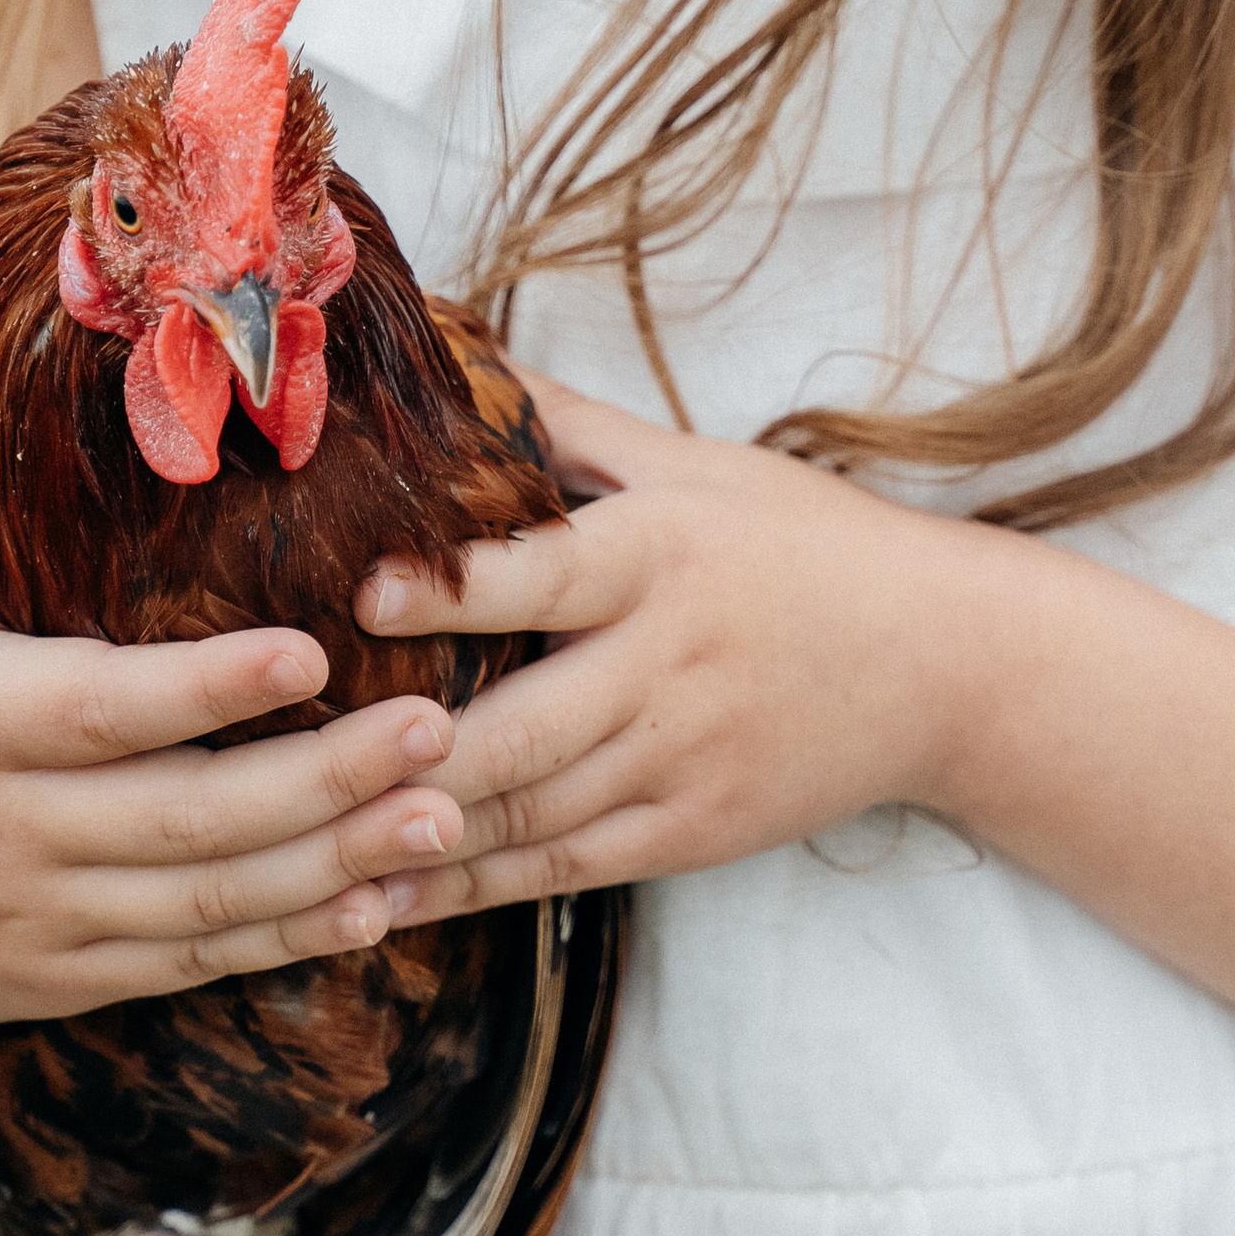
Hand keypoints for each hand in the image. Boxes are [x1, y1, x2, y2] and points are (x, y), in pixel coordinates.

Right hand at [0, 328, 464, 1072]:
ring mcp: (38, 915)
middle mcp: (5, 829)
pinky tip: (376, 906)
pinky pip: (189, 968)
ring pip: (206, 904)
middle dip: (322, 782)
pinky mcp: (61, 977)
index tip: (314, 651)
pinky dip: (285, 943)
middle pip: (185, 817)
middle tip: (440, 730)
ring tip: (450, 821)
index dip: (206, 688)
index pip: (99, 709)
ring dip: (335, 866)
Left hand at [352, 373, 968, 918]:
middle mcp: (669, 663)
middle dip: (406, 754)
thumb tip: (459, 347)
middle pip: (522, 729)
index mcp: (662, 555)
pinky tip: (388, 888)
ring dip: (417, 834)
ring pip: (530, 813)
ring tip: (303, 842)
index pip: (545, 573)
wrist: (945, 662)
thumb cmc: (805, 544)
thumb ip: (571, 424)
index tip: (359, 595)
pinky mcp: (695, 831)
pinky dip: (473, 882)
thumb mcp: (697, 464)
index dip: (450, 587)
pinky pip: (565, 868)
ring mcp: (683, 758)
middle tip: (288, 763)